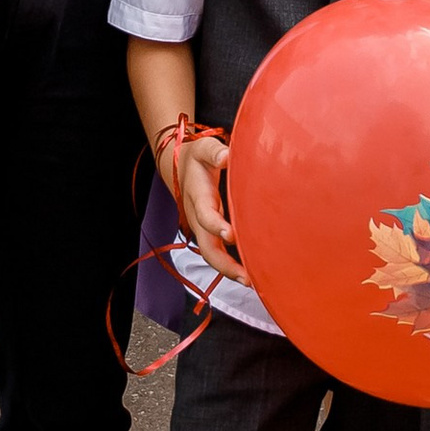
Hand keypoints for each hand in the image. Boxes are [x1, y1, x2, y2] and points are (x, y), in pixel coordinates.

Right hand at [168, 129, 242, 282]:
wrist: (178, 167)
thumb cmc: (197, 157)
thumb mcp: (203, 148)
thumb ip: (215, 152)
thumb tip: (227, 157)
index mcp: (198, 196)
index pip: (205, 215)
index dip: (216, 226)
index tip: (231, 234)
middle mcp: (197, 217)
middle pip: (206, 247)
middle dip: (224, 264)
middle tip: (246, 277)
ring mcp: (202, 227)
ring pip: (212, 254)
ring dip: (229, 270)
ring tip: (251, 282)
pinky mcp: (208, 232)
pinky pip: (217, 252)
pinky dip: (230, 265)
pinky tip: (249, 274)